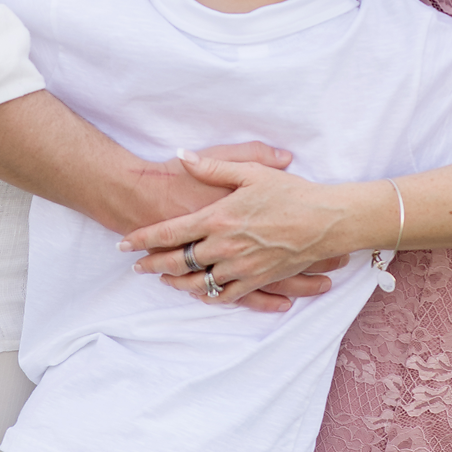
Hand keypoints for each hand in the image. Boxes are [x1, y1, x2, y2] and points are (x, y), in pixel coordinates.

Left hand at [120, 152, 357, 304]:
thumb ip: (214, 165)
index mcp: (219, 218)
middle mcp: (225, 247)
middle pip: (178, 262)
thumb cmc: (291, 192)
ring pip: (199, 283)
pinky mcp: (259, 280)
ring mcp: (241, 267)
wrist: (327, 220)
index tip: (124, 244)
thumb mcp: (251, 171)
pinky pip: (228, 295)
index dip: (144, 239)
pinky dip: (210, 296)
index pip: (170, 232)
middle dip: (153, 265)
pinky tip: (201, 293)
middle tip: (137, 267)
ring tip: (164, 281)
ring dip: (178, 283)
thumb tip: (184, 156)